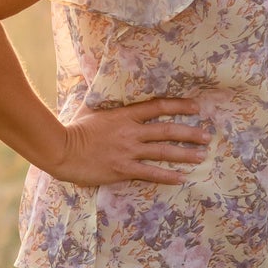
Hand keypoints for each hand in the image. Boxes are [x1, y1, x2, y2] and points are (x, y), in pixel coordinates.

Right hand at [50, 98, 211, 187]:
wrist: (61, 150)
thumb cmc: (74, 128)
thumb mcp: (92, 108)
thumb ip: (107, 102)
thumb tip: (110, 88)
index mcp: (124, 115)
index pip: (158, 106)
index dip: (179, 106)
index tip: (197, 107)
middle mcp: (131, 132)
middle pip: (167, 130)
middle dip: (190, 132)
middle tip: (207, 136)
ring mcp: (128, 151)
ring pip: (163, 152)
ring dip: (185, 154)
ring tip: (202, 156)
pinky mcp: (123, 169)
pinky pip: (150, 173)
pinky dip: (168, 176)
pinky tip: (182, 178)